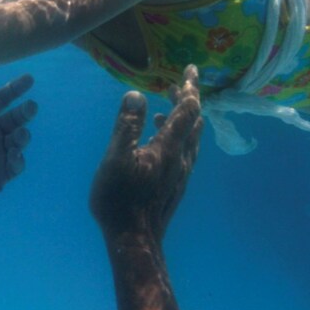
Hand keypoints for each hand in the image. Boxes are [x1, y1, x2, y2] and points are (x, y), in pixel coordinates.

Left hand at [0, 75, 37, 209]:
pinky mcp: (1, 174)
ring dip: (23, 136)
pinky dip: (18, 159)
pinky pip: (16, 165)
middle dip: (25, 111)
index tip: (28, 79)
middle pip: (14, 118)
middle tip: (31, 106)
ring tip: (20, 135)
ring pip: (18, 140)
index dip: (13, 89)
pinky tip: (13, 155)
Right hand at [90, 65, 202, 243]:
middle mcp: (182, 158)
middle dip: (188, 100)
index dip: (190, 86)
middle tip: (177, 85)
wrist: (134, 241)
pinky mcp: (176, 186)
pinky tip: (160, 144)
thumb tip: (136, 94)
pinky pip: (185, 153)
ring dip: (184, 120)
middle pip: (194, 122)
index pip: (188, 109)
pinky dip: (179, 138)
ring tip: (166, 111)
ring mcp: (182, 174)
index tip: (190, 68)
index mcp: (169, 147)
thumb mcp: (115, 159)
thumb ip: (127, 125)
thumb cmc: (119, 200)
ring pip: (192, 139)